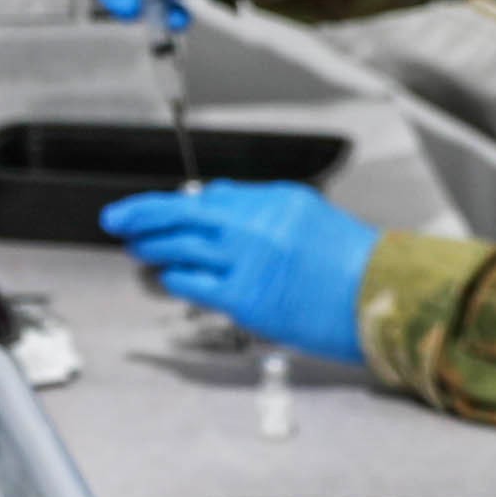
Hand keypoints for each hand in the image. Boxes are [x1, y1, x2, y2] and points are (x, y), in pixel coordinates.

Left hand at [102, 180, 375, 360]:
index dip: (162, 203)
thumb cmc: (348, 263)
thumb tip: (212, 200)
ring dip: (153, 247)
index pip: (206, 197)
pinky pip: (195, 284)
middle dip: (142, 217)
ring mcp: (249, 263)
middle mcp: (257, 228)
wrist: (377, 299)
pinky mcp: (245, 299)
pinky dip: (176, 278)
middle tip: (119, 221)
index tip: (139, 207)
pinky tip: (168, 277)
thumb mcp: (306, 215)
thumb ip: (258, 205)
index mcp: (273, 202)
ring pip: (181, 248)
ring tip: (138, 248)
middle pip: (183, 216)